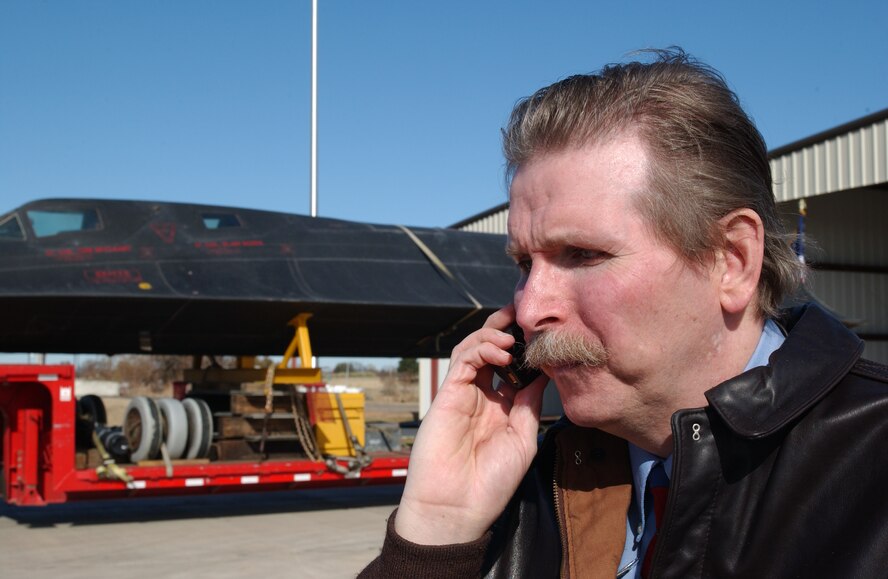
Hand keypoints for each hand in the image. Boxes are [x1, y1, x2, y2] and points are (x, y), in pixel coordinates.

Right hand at [394, 306, 547, 544]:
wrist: (457, 508)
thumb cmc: (491, 482)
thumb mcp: (523, 439)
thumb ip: (529, 404)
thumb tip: (545, 373)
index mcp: (501, 407)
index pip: (513, 366)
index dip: (525, 347)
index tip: (543, 332)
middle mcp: (482, 396)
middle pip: (491, 350)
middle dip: (505, 328)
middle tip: (522, 314)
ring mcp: (463, 394)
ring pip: (473, 349)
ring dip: (492, 335)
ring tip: (511, 336)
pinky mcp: (447, 395)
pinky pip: (462, 362)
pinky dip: (479, 349)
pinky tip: (499, 351)